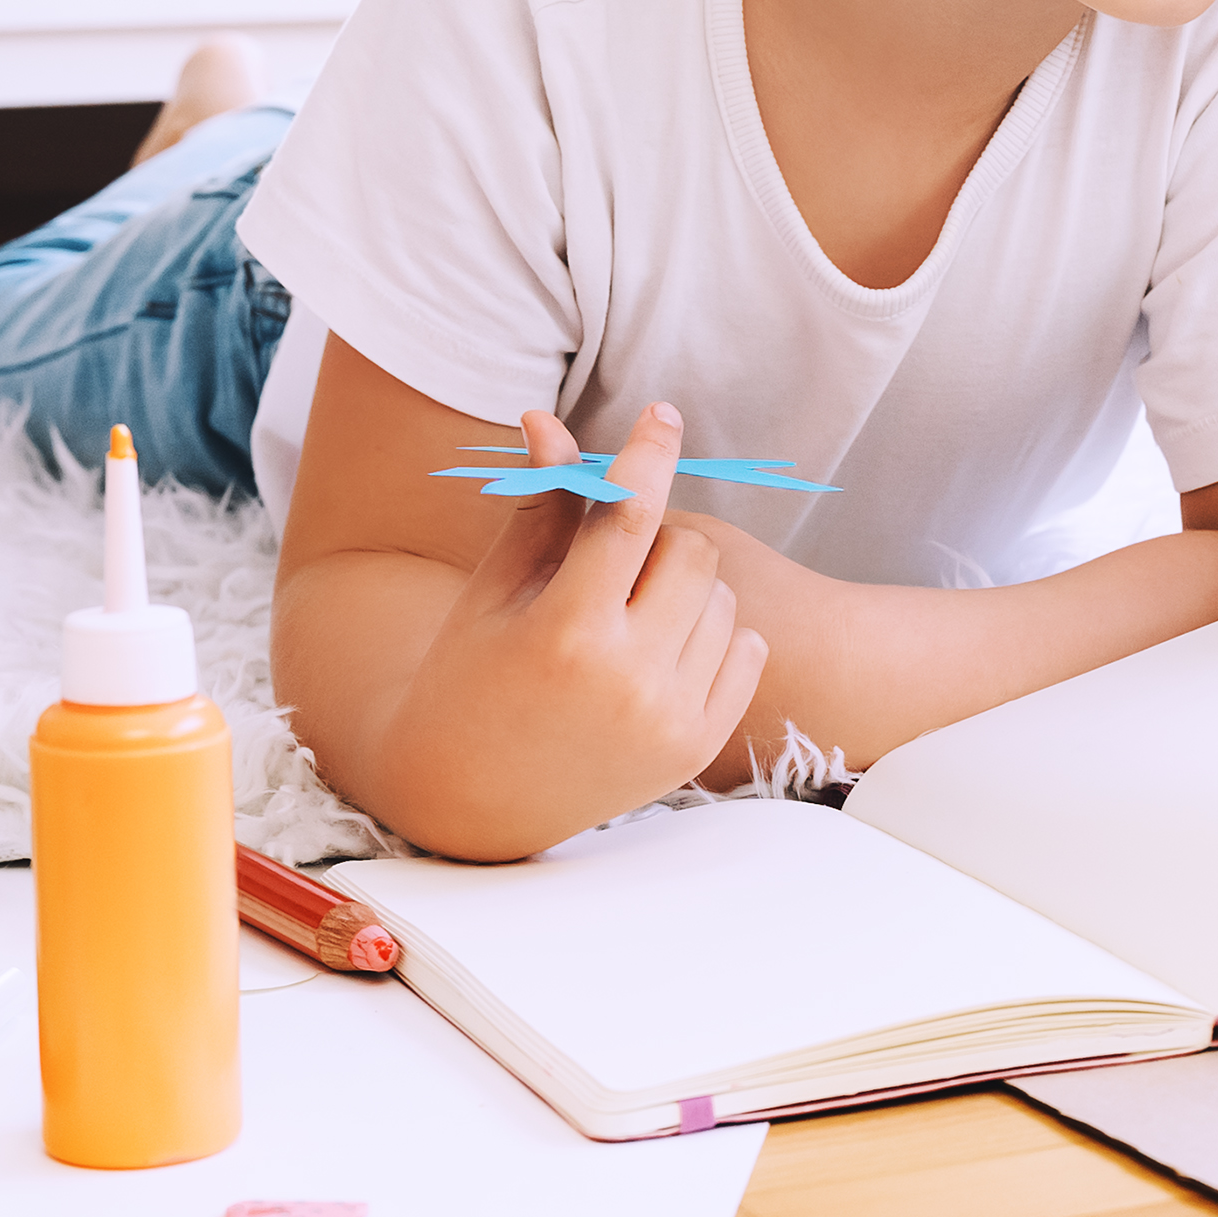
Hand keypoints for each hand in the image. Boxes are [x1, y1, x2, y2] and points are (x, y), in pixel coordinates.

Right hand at [418, 403, 767, 812]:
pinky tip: (660, 654)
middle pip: (690, 552)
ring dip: (685, 589)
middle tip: (609, 568)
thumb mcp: (494, 593)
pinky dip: (714, 635)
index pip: (628, 518)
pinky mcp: (698, 746)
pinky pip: (748, 649)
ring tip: (627, 619)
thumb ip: (539, 508)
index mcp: (565, 634)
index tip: (662, 414)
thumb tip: (547, 420)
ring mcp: (670, 719)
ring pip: (724, 598)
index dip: (648, 456)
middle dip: (656, 540)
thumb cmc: (469, 680)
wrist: (471, 802)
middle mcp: (627, 680)